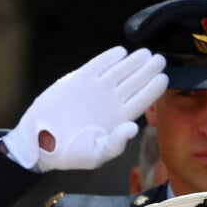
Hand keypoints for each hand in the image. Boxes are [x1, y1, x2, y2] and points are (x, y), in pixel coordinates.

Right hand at [2, 46, 167, 171]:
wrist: (42, 142)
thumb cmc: (71, 153)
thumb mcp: (97, 154)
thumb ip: (116, 143)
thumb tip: (133, 128)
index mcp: (119, 119)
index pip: (141, 101)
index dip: (153, 90)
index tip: (164, 78)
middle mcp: (111, 103)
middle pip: (134, 83)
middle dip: (148, 71)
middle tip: (160, 60)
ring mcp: (96, 90)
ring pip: (119, 72)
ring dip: (133, 62)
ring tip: (146, 53)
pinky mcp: (78, 80)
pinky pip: (97, 66)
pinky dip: (108, 59)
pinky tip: (121, 52)